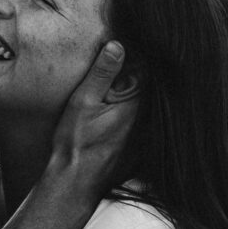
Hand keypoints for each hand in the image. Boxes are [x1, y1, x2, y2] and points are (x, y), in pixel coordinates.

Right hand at [49, 39, 137, 191]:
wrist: (75, 183)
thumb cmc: (75, 143)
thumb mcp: (83, 101)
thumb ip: (102, 73)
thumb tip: (118, 45)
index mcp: (136, 104)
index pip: (149, 70)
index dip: (140, 56)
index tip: (130, 46)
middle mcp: (147, 120)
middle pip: (152, 88)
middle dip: (140, 74)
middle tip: (126, 60)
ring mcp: (146, 136)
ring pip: (149, 106)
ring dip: (138, 95)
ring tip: (119, 89)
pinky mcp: (141, 148)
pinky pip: (145, 123)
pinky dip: (137, 114)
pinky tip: (118, 114)